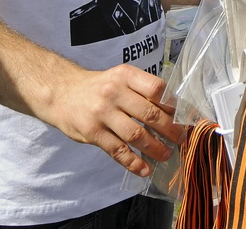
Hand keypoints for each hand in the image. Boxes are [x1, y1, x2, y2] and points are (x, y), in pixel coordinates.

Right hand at [53, 63, 185, 177]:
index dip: (172, 104)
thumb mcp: (120, 78)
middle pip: (149, 114)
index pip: (156, 88)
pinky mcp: (92, 133)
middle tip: (181, 139)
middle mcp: (114, 92)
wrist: (62, 92)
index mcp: (126, 75)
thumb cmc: (98, 87)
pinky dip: (133, 162)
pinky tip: (144, 169)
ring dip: (155, 148)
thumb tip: (172, 110)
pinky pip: (117, 151)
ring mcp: (102, 113)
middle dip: (170, 130)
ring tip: (166, 154)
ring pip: (136, 135)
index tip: (183, 116)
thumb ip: (141, 90)